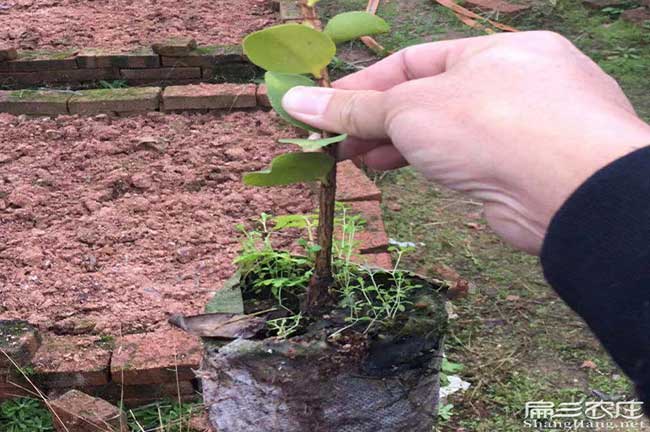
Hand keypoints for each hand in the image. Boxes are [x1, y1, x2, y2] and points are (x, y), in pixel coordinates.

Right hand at [282, 31, 649, 253]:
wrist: (569, 192)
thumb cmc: (489, 125)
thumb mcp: (409, 109)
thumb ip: (354, 109)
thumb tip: (294, 102)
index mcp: (495, 51)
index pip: (414, 60)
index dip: (364, 86)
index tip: (324, 109)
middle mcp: (514, 83)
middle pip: (429, 97)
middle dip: (377, 120)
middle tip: (336, 143)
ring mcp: (524, 128)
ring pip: (446, 130)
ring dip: (397, 143)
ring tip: (358, 159)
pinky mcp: (524, 169)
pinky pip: (465, 157)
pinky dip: (427, 162)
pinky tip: (396, 171)